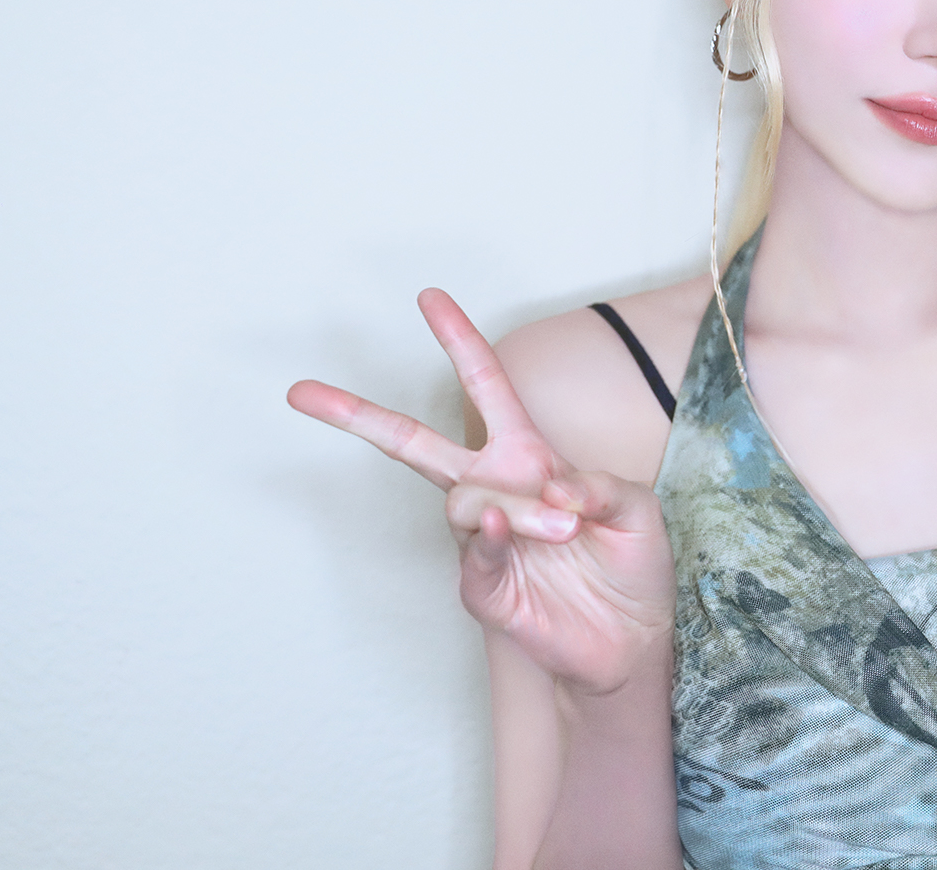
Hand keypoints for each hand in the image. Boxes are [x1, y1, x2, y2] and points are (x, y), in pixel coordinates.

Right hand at [288, 290, 675, 694]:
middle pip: (411, 443)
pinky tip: (505, 526)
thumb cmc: (632, 563)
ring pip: (465, 500)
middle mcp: (494, 488)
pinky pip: (472, 553)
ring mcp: (481, 538)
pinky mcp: (484, 587)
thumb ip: (600, 486)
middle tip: (300, 391)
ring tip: (566, 528)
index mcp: (528, 455)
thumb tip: (552, 483)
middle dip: (357, 416)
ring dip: (517, 507)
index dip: (460, 342)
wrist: (633, 639)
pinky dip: (489, 536)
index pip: (486, 387)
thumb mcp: (636, 509)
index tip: (429, 298)